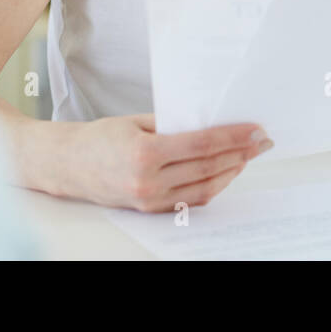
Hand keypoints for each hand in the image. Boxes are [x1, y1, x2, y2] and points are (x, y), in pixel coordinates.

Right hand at [58, 114, 271, 210]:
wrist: (68, 164)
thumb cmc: (100, 138)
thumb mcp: (137, 121)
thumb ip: (173, 124)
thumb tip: (213, 122)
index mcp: (145, 154)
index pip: (202, 145)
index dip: (234, 137)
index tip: (256, 130)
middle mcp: (149, 181)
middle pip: (208, 167)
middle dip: (241, 153)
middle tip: (262, 141)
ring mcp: (150, 200)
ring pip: (205, 189)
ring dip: (232, 171)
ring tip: (249, 155)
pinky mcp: (150, 209)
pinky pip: (190, 200)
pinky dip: (213, 185)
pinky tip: (225, 171)